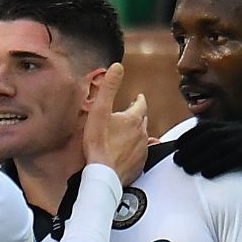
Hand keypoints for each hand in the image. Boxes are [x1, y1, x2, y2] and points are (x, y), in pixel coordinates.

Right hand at [81, 63, 148, 186]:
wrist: (103, 174)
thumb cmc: (98, 144)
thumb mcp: (99, 110)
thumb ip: (109, 87)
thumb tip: (118, 67)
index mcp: (133, 119)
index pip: (140, 104)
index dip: (138, 100)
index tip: (137, 98)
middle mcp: (142, 133)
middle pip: (142, 120)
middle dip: (137, 116)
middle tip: (129, 115)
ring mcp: (142, 150)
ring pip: (142, 137)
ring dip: (136, 133)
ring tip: (127, 134)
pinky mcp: (139, 165)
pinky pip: (140, 154)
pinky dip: (135, 150)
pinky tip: (128, 152)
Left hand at [172, 120, 241, 213]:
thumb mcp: (229, 161)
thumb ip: (212, 155)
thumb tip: (185, 157)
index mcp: (234, 129)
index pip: (207, 126)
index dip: (190, 135)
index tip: (176, 147)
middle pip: (212, 135)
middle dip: (192, 147)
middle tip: (178, 161)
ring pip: (221, 145)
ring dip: (201, 157)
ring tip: (187, 169)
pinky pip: (236, 156)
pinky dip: (219, 164)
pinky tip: (206, 174)